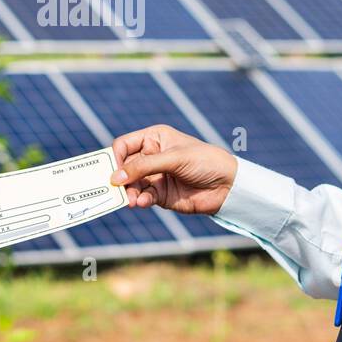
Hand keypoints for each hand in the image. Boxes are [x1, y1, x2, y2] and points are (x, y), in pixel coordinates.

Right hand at [110, 124, 237, 215]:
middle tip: (116, 189)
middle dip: (120, 179)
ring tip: (131, 200)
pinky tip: (142, 203)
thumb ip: (144, 167)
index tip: (113, 171)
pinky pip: (142, 197)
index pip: (124, 145)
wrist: (228, 186)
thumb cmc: (205, 161)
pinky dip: (140, 200)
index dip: (116, 157)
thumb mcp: (174, 158)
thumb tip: (116, 177)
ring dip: (128, 193)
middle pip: (124, 167)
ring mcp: (155, 176)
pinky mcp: (160, 195)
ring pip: (131, 185)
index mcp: (154, 138)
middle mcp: (151, 156)